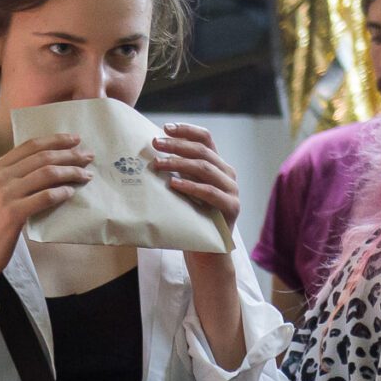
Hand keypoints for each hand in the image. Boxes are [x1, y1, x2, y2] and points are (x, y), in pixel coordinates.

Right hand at [0, 133, 90, 282]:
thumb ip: (13, 178)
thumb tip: (46, 167)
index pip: (30, 146)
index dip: (55, 140)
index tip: (75, 140)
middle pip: (42, 157)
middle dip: (69, 154)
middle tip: (88, 156)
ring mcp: (5, 195)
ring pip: (46, 174)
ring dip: (71, 172)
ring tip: (85, 175)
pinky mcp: (13, 214)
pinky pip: (45, 197)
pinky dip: (61, 193)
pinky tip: (70, 193)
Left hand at [155, 120, 244, 286]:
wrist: (207, 252)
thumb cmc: (189, 219)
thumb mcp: (182, 191)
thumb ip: (175, 172)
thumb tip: (149, 153)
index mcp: (217, 166)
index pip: (205, 139)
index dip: (186, 130)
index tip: (164, 128)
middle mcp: (227, 174)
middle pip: (202, 151)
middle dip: (176, 145)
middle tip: (155, 144)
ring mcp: (232, 191)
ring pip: (205, 169)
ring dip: (179, 163)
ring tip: (157, 164)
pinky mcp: (231, 208)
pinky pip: (210, 193)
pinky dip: (190, 187)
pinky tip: (173, 184)